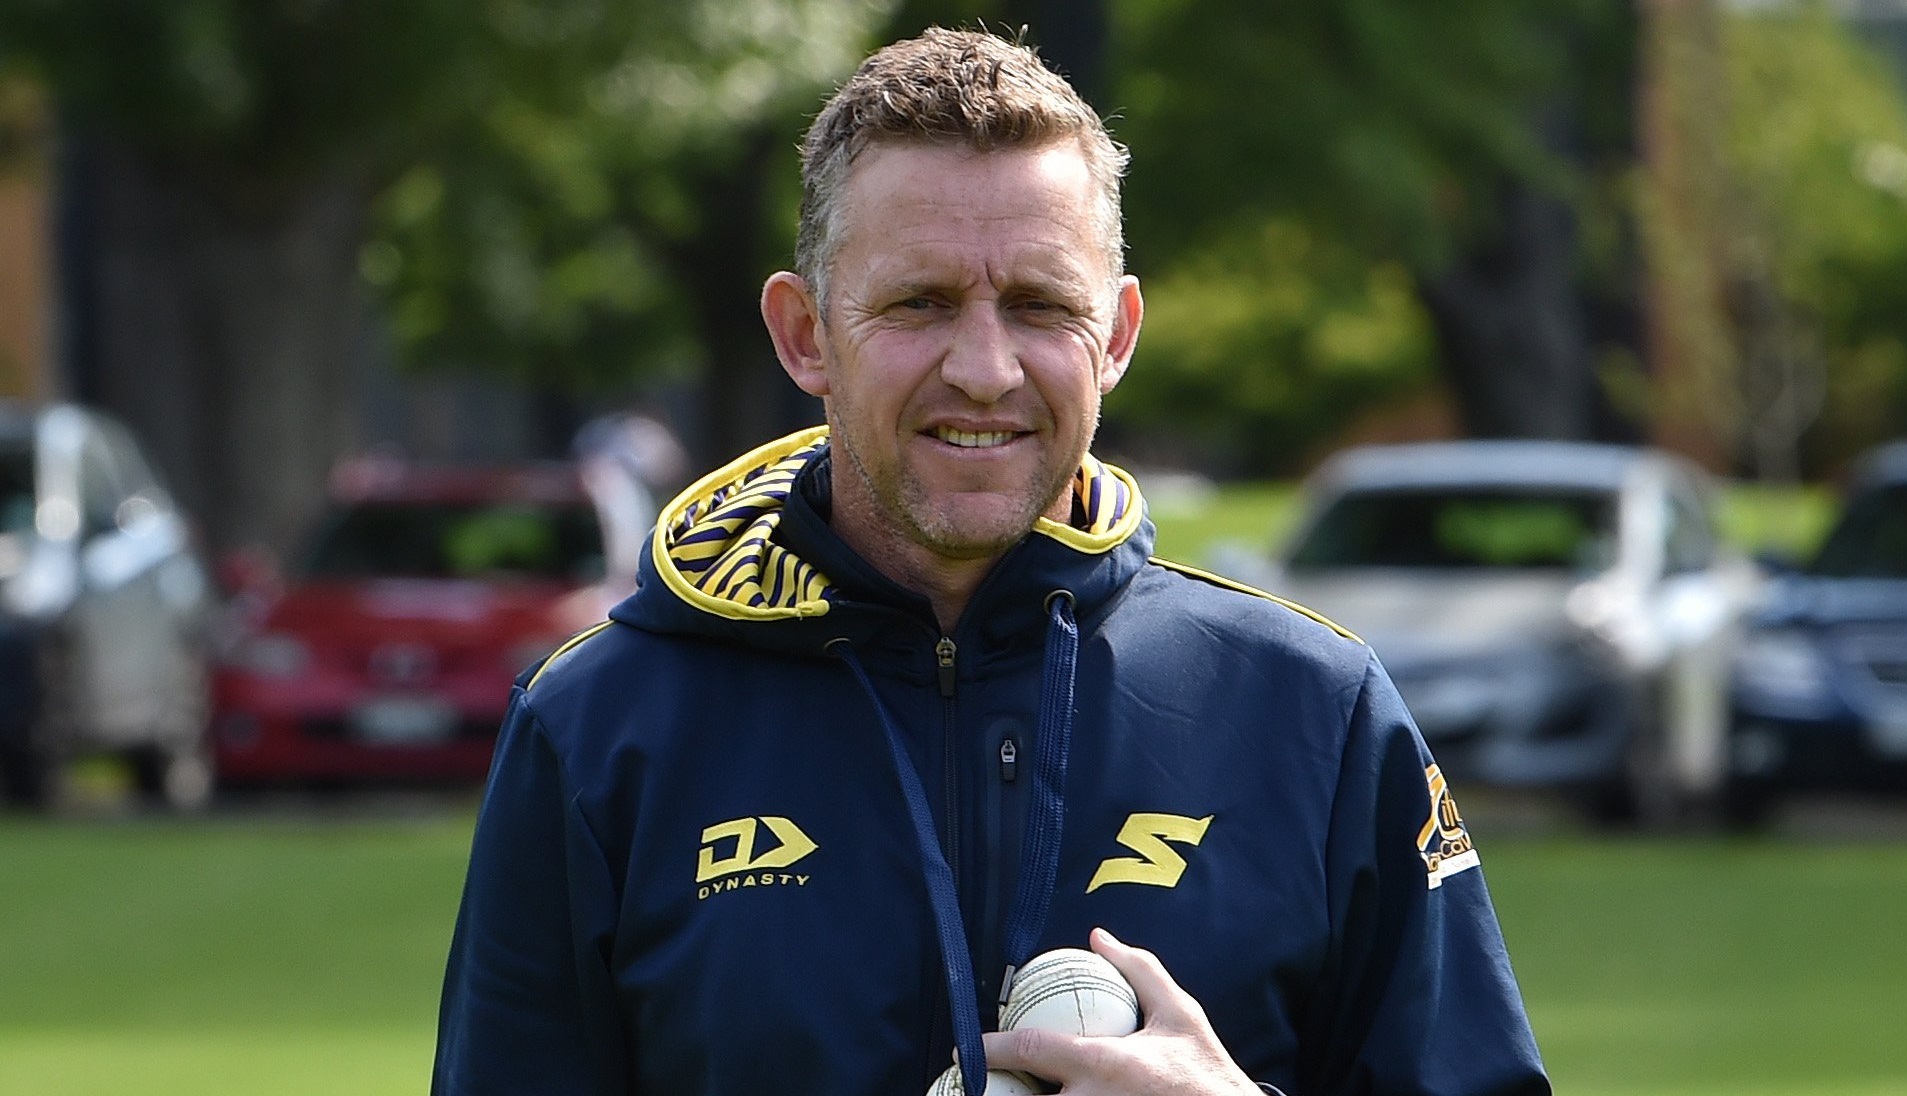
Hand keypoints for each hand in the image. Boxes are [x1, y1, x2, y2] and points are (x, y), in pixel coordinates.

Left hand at [981, 928, 1260, 1095]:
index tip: (967, 1048)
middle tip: (982, 1085)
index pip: (1031, 1050)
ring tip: (1007, 1095)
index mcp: (1105, 1064)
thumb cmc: (1205, 1071)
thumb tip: (1100, 938)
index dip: (990, 1048)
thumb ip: (1139, 971)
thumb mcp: (1180, 1013)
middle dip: (997, 1094)